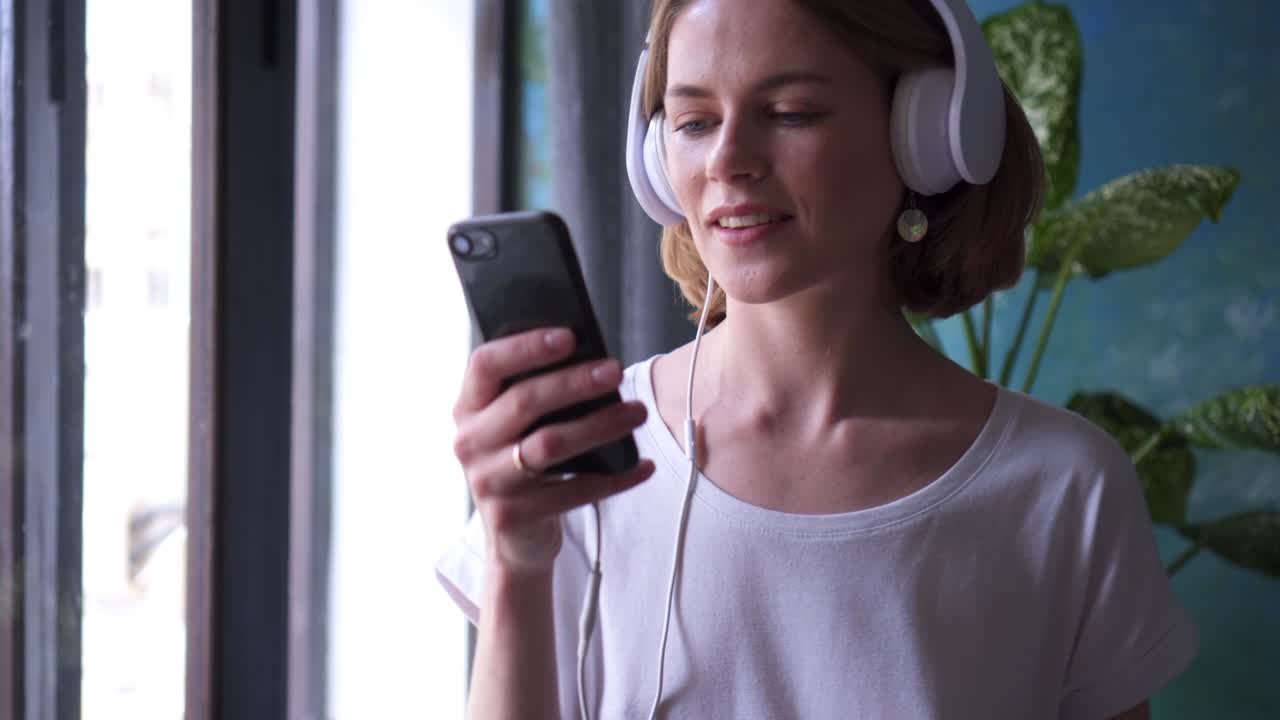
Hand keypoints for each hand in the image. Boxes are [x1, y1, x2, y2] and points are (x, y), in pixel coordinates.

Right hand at [452, 327, 654, 575]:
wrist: (515, 535)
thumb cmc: (524, 459)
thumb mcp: (517, 424)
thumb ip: (537, 391)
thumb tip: (592, 357)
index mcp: (468, 407)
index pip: (485, 364)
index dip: (526, 347)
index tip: (570, 336)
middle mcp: (469, 442)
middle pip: (524, 401)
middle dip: (575, 383)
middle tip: (616, 371)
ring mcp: (487, 481)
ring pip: (550, 445)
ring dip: (600, 425)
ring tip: (638, 412)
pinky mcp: (512, 516)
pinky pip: (573, 491)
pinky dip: (614, 478)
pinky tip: (643, 466)